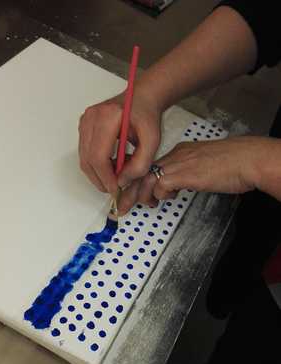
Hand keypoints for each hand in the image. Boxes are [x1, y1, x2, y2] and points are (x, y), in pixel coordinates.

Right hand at [78, 92, 160, 194]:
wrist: (142, 98)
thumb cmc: (147, 115)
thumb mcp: (152, 141)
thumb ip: (140, 164)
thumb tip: (122, 181)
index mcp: (108, 116)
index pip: (98, 156)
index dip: (105, 177)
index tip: (115, 189)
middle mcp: (91, 117)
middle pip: (88, 159)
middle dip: (100, 179)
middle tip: (115, 188)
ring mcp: (85, 121)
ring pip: (84, 159)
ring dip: (98, 173)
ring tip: (116, 174)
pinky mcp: (83, 126)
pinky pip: (85, 153)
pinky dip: (96, 165)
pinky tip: (112, 165)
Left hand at [118, 136, 269, 213]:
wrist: (246, 160)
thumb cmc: (231, 165)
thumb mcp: (202, 169)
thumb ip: (185, 175)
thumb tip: (175, 187)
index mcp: (179, 153)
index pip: (151, 166)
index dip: (138, 181)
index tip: (132, 193)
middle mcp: (174, 155)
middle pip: (142, 172)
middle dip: (129, 190)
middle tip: (121, 206)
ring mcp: (178, 163)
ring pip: (146, 179)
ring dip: (139, 195)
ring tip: (138, 206)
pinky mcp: (184, 173)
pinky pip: (160, 185)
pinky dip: (159, 194)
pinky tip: (166, 199)